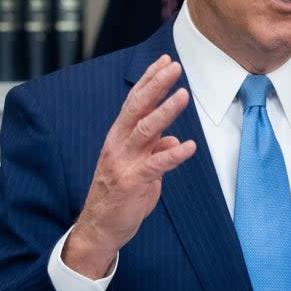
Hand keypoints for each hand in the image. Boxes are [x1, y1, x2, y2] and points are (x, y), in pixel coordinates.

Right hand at [63, 55, 196, 277]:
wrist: (100, 228)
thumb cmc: (120, 196)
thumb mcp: (140, 168)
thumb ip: (154, 150)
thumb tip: (173, 138)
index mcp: (118, 137)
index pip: (134, 101)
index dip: (149, 80)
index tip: (164, 62)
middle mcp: (118, 144)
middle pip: (137, 107)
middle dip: (156, 85)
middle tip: (174, 67)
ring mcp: (124, 162)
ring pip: (145, 130)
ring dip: (166, 111)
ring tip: (183, 95)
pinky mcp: (133, 182)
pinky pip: (156, 164)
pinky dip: (174, 154)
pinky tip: (190, 146)